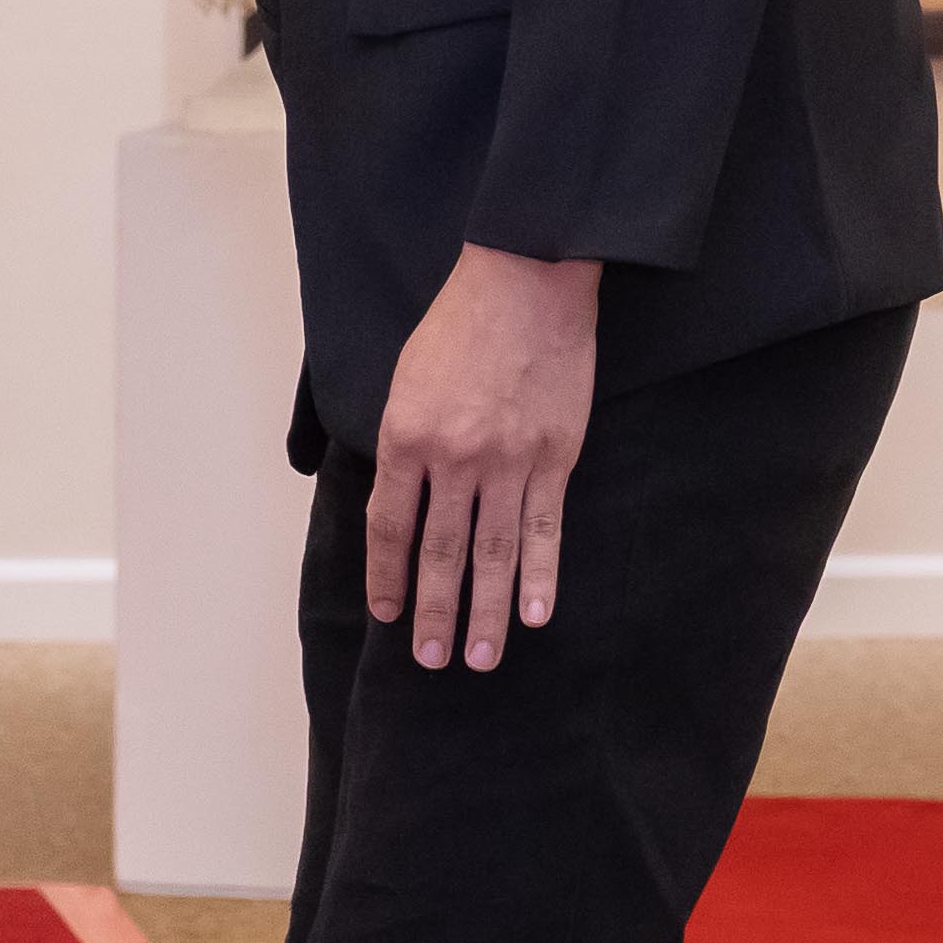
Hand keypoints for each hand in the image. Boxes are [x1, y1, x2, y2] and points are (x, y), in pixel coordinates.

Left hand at [366, 243, 601, 669]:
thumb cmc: (459, 325)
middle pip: (440, 552)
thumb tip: (401, 500)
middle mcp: (454, 457)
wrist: (526, 282)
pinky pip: (544, 528)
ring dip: (485, 611)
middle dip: (435, 612)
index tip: (389, 614)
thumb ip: (402, 441)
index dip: (388, 575)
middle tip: (433, 660)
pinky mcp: (554, 456)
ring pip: (492, 552)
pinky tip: (533, 615)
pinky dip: (539, 575)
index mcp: (406, 436)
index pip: (390, 525)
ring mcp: (508, 460)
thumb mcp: (406, 378)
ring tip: (479, 658)